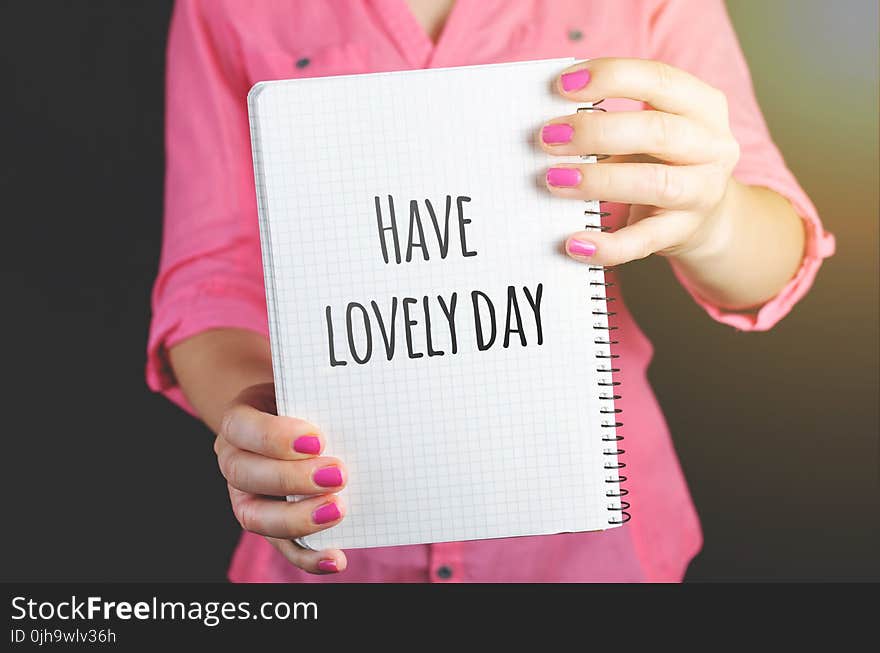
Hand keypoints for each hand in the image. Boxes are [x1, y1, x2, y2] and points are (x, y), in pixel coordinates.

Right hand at [214, 383, 347, 573]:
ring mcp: (246, 496)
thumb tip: (355, 406)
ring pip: (257, 517)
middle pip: (246, 475)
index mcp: (237, 422)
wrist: (285, 417)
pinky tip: (336, 559)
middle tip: (338, 474)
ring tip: (337, 511)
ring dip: (298, 518)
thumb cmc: (299, 402)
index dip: (275, 437)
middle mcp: (233, 460)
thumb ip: (315, 397)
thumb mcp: (301, 389)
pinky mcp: (269, 523)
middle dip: (292, 478)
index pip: (242, 428)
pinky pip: (283, 547)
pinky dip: (308, 557)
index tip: (317, 439)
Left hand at [540, 58, 740, 266]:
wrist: (706, 218)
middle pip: (657, 131)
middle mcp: (711, 146)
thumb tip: (549, 121)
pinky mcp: (682, 232)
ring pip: (653, 182)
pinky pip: (643, 242)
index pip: (659, 79)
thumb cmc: (664, 160)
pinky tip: (575, 243)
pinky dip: (608, 245)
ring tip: (555, 179)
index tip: (562, 84)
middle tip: (549, 137)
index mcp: (703, 106)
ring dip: (598, 180)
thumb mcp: (650, 129)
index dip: (611, 76)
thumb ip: (612, 118)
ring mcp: (702, 192)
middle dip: (596, 131)